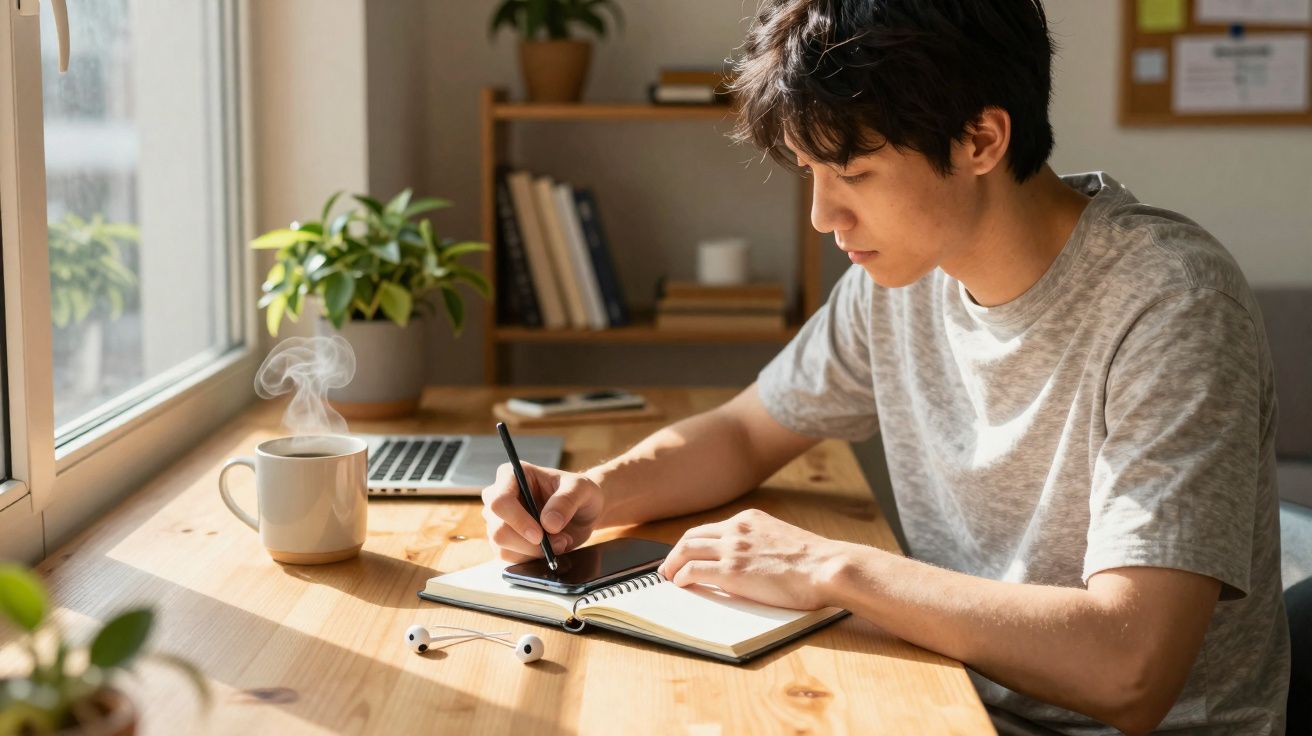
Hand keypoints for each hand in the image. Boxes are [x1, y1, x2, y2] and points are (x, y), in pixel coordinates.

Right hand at [480, 462, 604, 562]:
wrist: (583, 511)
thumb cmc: (579, 492)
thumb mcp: (581, 488)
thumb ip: (566, 500)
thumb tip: (548, 524)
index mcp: (511, 475)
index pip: (499, 501)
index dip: (517, 521)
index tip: (540, 534)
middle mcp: (498, 496)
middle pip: (498, 529)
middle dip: (529, 543)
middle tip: (560, 541)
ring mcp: (499, 520)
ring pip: (503, 547)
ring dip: (535, 551)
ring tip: (561, 541)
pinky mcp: (505, 540)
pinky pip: (510, 558)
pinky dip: (533, 558)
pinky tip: (551, 548)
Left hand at [657, 509, 847, 610]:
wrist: (826, 567)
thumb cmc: (814, 562)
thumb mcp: (782, 539)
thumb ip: (760, 543)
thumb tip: (749, 561)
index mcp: (750, 519)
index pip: (710, 529)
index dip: (693, 543)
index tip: (686, 553)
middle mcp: (737, 530)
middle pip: (691, 536)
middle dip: (675, 552)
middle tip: (668, 566)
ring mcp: (732, 549)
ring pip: (686, 550)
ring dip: (672, 564)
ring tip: (668, 577)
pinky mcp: (731, 572)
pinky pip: (693, 571)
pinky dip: (681, 577)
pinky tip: (680, 584)